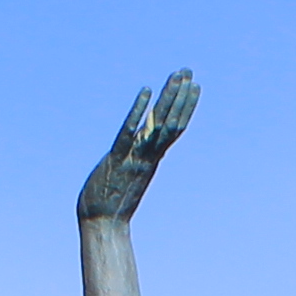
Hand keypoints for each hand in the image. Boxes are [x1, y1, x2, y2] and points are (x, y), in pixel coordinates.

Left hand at [77, 70, 197, 224]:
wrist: (102, 224)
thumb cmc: (112, 201)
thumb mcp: (130, 174)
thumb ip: (137, 158)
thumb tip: (141, 145)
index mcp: (152, 158)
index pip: (174, 127)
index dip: (185, 106)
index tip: (192, 84)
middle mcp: (149, 156)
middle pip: (171, 121)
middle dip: (180, 95)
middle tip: (188, 71)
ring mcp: (135, 157)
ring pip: (158, 125)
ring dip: (168, 98)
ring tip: (177, 76)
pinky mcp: (117, 159)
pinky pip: (129, 132)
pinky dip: (138, 111)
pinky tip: (146, 92)